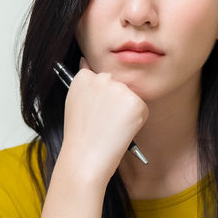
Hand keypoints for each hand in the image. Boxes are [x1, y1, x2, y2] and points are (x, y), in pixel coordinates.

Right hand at [58, 57, 148, 186]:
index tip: (94, 113)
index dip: (100, 98)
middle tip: (104, 122)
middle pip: (118, 85)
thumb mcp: (74, 102)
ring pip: (131, 96)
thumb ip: (84, 83)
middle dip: (116, 102)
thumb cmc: (80, 135)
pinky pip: (142, 108)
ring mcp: (120, 89)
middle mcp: (102, 78)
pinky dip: (136, 120)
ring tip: (110, 127)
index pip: (100, 78)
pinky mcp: (136, 102)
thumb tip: (85, 61)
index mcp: (84, 77)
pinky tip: (121, 130)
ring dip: (126, 111)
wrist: (86, 157)